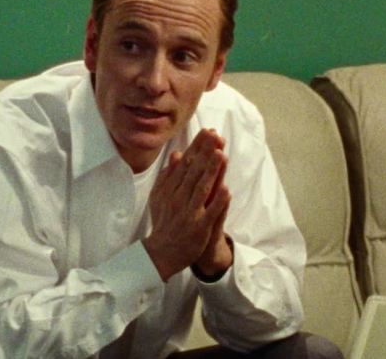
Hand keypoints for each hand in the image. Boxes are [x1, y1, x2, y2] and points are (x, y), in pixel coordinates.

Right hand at [142, 129, 230, 281]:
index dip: (197, 147)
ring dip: (211, 171)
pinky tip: (226, 189)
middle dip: (205, 152)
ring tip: (220, 154)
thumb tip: (177, 154)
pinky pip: (210, 212)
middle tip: (215, 135)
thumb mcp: (159, 196)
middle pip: (194, 171)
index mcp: (170, 189)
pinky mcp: (199, 227)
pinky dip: (217, 201)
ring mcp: (189, 212)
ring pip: (202, 188)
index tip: (206, 132)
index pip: (185, 163)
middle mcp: (179, 198)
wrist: (161, 252)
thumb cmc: (163, 222)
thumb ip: (167, 175)